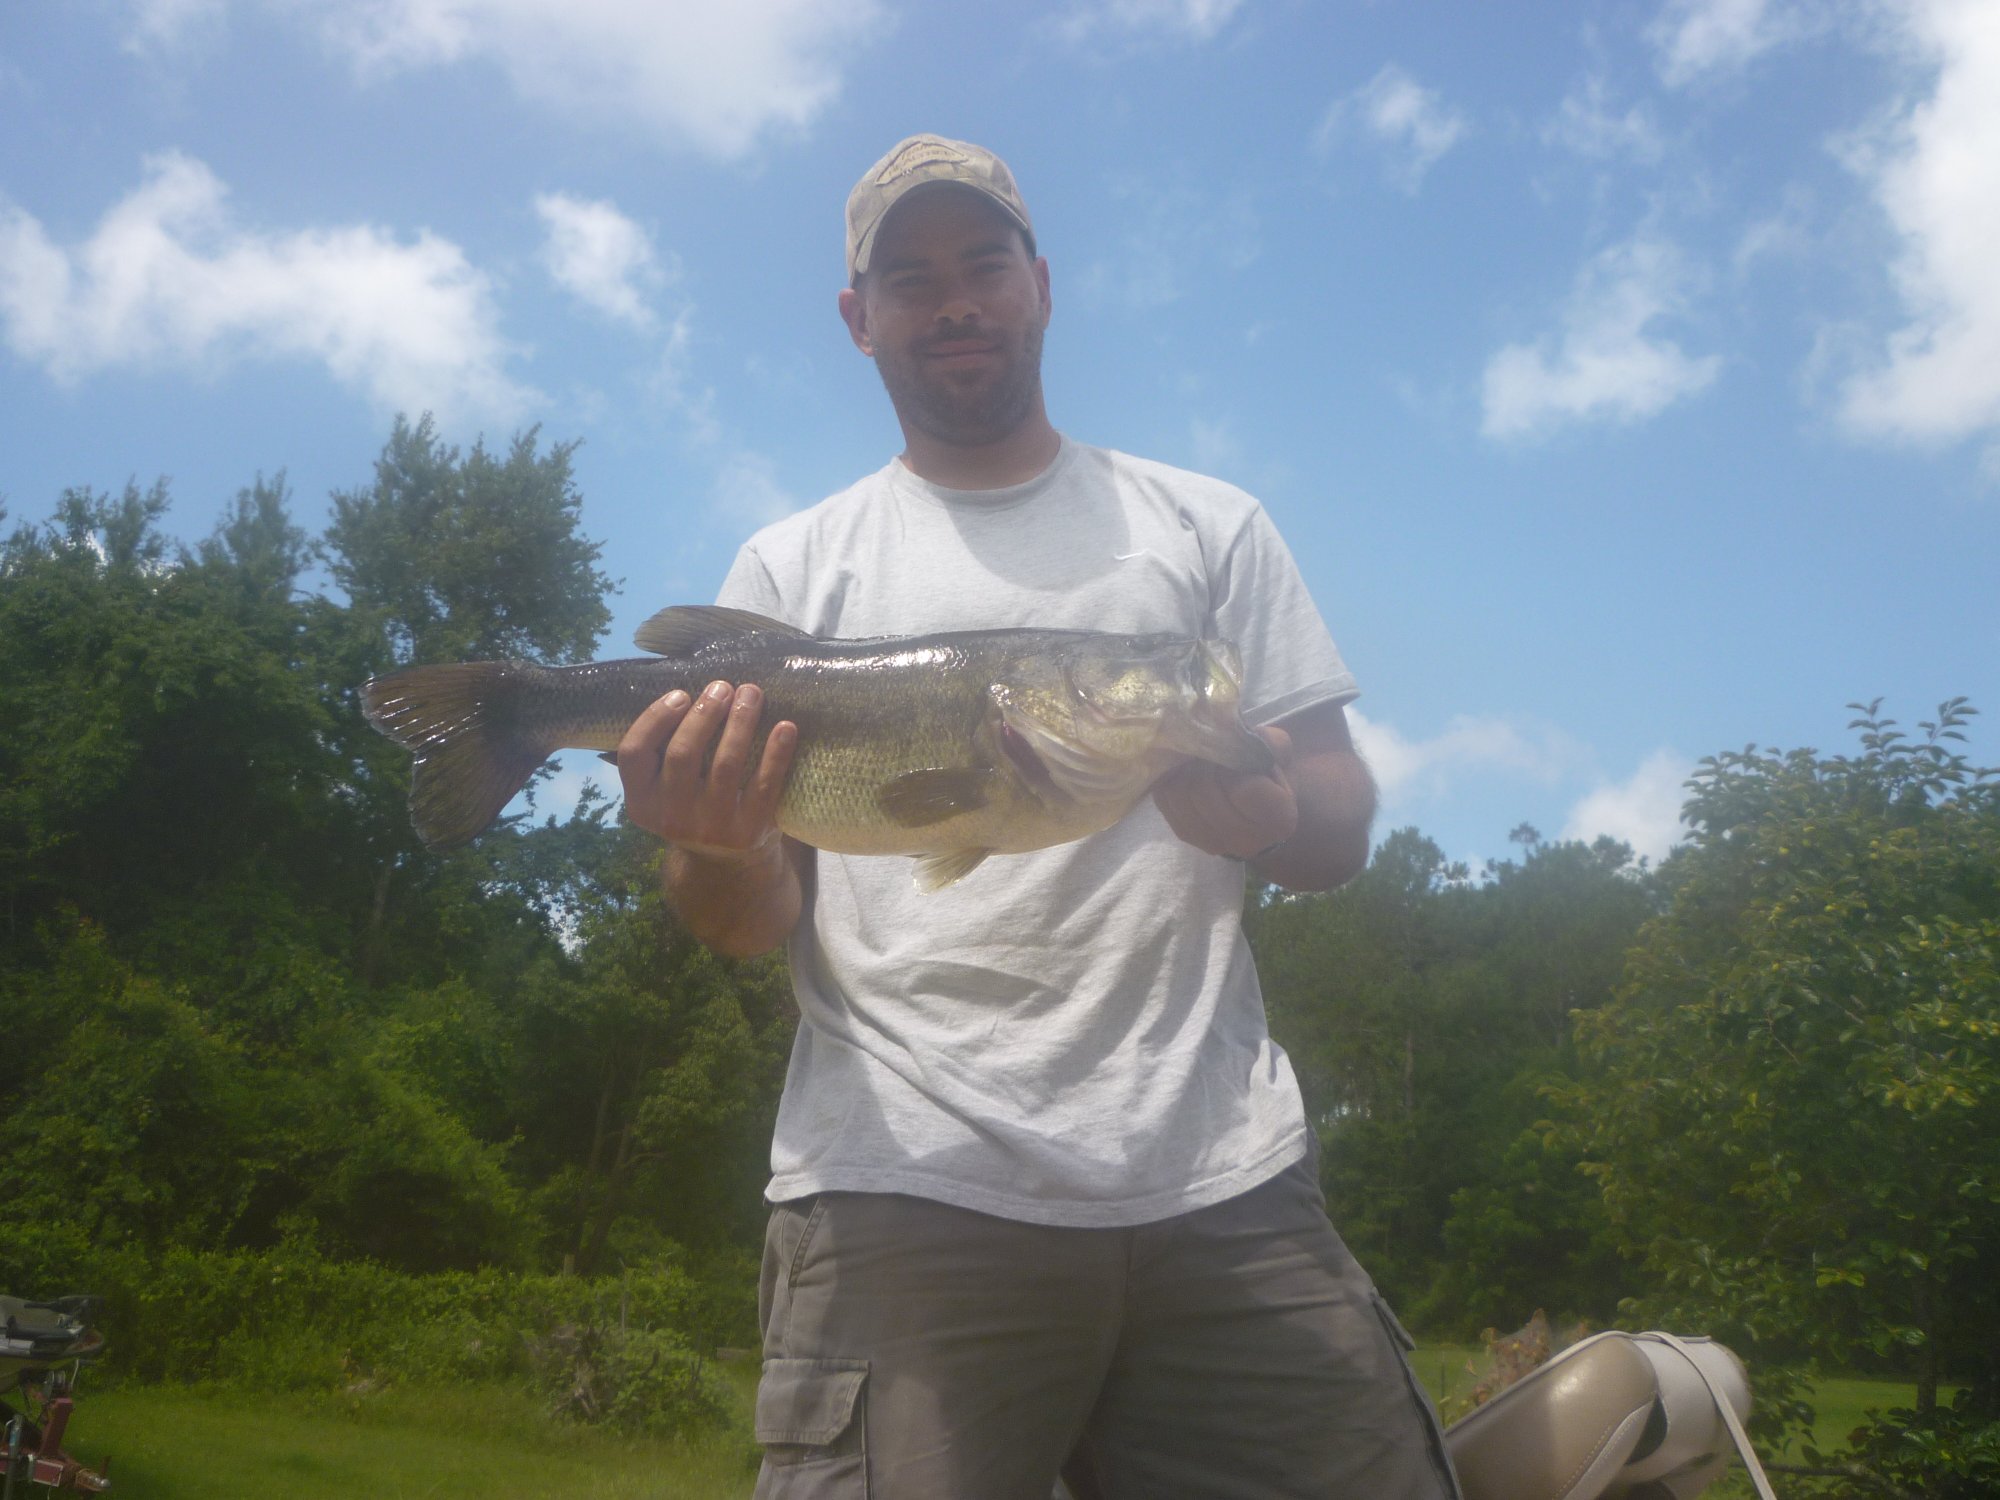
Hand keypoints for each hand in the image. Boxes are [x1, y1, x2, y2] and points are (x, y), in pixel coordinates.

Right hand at [616, 680, 797, 860]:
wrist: (728, 862)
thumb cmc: (695, 805)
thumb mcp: (666, 789)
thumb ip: (662, 752)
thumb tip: (681, 690)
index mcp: (641, 803)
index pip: (633, 754)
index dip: (654, 719)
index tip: (680, 694)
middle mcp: (671, 819)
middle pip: (682, 754)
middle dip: (704, 713)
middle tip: (722, 687)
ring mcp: (710, 828)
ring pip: (725, 765)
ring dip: (741, 722)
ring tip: (752, 694)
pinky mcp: (749, 832)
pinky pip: (765, 785)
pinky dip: (776, 753)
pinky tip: (785, 727)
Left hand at [1151, 725, 1298, 861]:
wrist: (1253, 809)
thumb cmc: (1266, 777)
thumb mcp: (1275, 755)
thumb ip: (1267, 742)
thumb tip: (1234, 733)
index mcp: (1278, 819)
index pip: (1244, 789)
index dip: (1234, 764)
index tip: (1233, 753)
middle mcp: (1245, 840)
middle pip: (1206, 791)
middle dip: (1204, 763)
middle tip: (1210, 750)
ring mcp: (1212, 842)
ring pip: (1181, 794)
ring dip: (1185, 769)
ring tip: (1196, 760)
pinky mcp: (1185, 834)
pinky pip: (1164, 800)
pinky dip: (1169, 779)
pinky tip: (1182, 771)